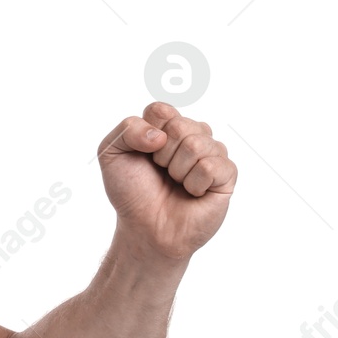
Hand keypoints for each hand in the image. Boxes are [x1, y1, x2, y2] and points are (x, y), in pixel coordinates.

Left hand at [97, 101, 236, 260]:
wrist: (145, 228)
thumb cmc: (131, 192)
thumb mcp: (111, 155)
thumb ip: (126, 130)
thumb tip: (160, 135)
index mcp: (167, 127)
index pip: (160, 110)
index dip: (147, 133)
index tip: (143, 154)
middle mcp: (192, 136)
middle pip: (180, 125)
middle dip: (162, 155)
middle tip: (161, 172)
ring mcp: (212, 154)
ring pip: (197, 144)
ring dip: (177, 170)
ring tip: (176, 183)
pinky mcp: (226, 175)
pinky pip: (212, 166)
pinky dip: (194, 183)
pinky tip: (193, 193)